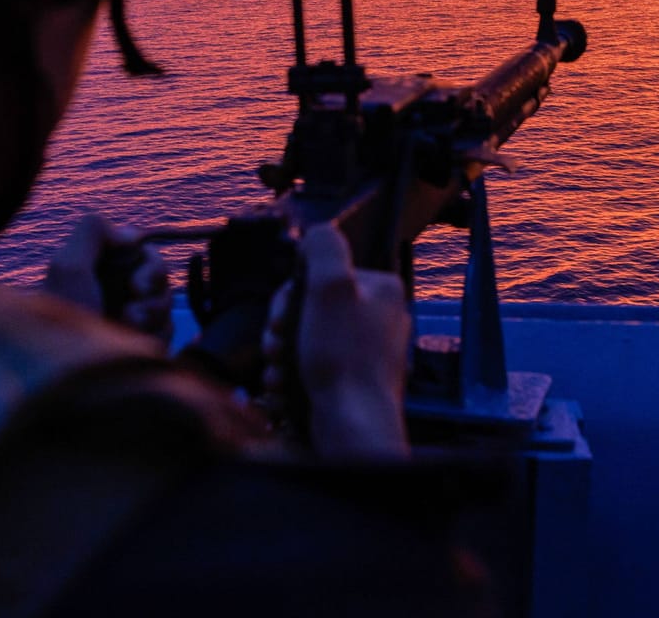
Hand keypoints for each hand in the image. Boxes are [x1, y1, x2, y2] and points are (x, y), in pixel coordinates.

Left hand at [43, 215, 174, 343]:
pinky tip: (136, 343)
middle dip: (152, 280)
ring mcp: (129, 323)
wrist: (78, 383)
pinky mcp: (143, 348)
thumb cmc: (69, 323)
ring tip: (130, 323)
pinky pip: (167, 328)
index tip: (135, 262)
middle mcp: (112, 296)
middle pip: (157, 273)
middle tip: (136, 292)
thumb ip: (93, 232)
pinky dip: (156, 332)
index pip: (136, 251)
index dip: (144, 257)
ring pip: (165, 300)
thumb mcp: (68, 267)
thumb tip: (130, 235)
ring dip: (153, 308)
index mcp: (94, 274)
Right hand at [262, 225, 410, 457]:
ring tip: (281, 373)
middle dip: (283, 329)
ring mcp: (368, 352)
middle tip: (277, 347)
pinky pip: (314, 368)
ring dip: (283, 356)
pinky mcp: (354, 381)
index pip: (320, 275)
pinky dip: (294, 377)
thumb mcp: (330, 286)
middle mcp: (380, 318)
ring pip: (308, 339)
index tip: (280, 318)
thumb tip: (317, 230)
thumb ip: (324, 248)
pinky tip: (287, 389)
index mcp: (381, 290)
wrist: (353, 427)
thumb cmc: (344, 361)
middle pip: (311, 308)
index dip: (289, 295)